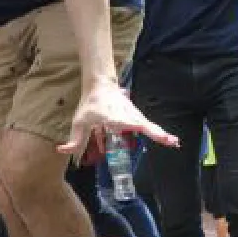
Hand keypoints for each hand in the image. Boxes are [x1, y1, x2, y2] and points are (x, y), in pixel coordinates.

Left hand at [58, 79, 178, 161]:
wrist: (101, 85)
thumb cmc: (90, 104)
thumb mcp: (79, 121)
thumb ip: (74, 139)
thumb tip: (62, 151)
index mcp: (113, 116)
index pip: (126, 121)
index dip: (134, 125)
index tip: (141, 128)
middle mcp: (126, 115)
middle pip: (143, 124)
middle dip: (156, 132)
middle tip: (170, 141)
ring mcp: (134, 114)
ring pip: (149, 125)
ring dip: (162, 134)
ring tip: (175, 143)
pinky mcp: (137, 115)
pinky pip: (149, 125)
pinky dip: (159, 132)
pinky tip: (171, 140)